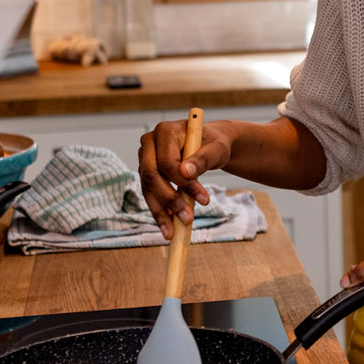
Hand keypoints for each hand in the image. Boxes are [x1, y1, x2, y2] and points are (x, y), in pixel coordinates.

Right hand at [138, 119, 234, 237]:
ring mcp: (146, 158)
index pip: (167, 161)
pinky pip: (150, 194)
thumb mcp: (217, 149)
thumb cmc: (215, 144)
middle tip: (188, 220)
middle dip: (169, 200)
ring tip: (173, 233)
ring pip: (148, 188)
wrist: (210, 144)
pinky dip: (159, 212)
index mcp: (166, 131)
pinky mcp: (147, 172)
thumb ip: (203, 158)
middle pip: (151, 175)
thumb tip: (185, 172)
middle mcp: (150, 143)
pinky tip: (168, 228)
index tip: (204, 199)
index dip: (183, 183)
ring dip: (161, 212)